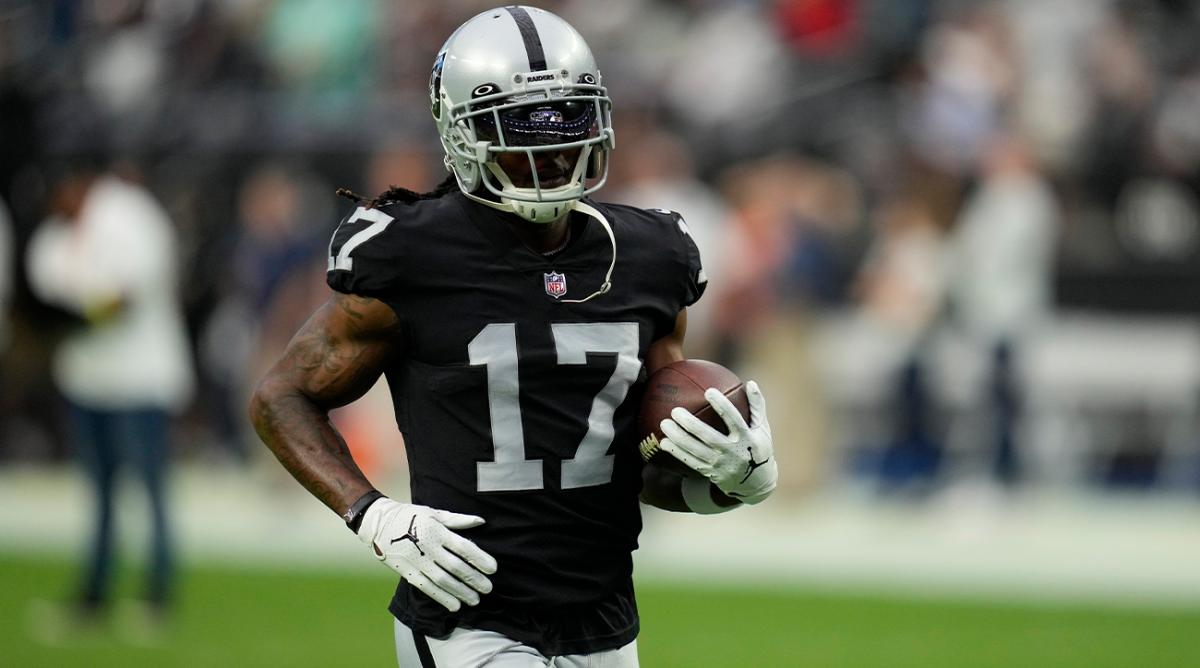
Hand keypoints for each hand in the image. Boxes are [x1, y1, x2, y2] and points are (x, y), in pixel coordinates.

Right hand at [357, 498, 497, 610]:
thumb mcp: (434, 513)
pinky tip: (454, 605)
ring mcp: (417, 561)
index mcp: (437, 531)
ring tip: (475, 600)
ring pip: (442, 580)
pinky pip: (426, 587)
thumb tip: (481, 521)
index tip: (493, 569)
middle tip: (488, 588)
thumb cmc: (410, 516)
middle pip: (455, 566)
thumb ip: (458, 520)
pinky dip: (441, 597)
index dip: (479, 559)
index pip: (463, 547)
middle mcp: (428, 547)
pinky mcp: (407, 572)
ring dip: (460, 592)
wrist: (378, 524)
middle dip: (473, 579)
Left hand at [658, 380, 777, 503]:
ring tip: (664, 424)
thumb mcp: (763, 429)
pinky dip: (677, 452)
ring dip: (678, 438)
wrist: (756, 484)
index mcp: (747, 439)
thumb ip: (757, 406)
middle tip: (675, 411)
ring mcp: (720, 464)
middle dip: (691, 425)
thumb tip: (751, 382)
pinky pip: (691, 462)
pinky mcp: (710, 472)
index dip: (722, 406)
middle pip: (709, 437)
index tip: (709, 391)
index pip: (734, 420)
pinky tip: (664, 442)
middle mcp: (733, 452)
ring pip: (696, 451)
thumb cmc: (759, 448)